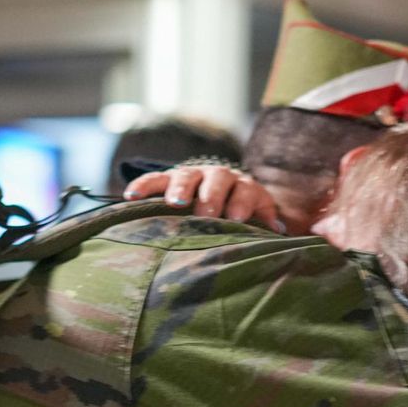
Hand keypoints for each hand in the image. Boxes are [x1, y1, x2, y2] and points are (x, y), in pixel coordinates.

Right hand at [124, 165, 284, 231]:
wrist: (221, 192)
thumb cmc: (240, 213)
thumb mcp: (258, 215)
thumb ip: (265, 221)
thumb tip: (277, 231)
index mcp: (242, 186)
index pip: (244, 190)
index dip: (241, 203)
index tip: (236, 218)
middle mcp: (217, 176)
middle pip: (215, 180)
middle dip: (210, 196)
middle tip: (206, 213)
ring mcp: (192, 175)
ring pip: (185, 176)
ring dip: (179, 189)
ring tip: (174, 204)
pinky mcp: (168, 179)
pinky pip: (154, 179)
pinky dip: (143, 187)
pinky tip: (130, 197)